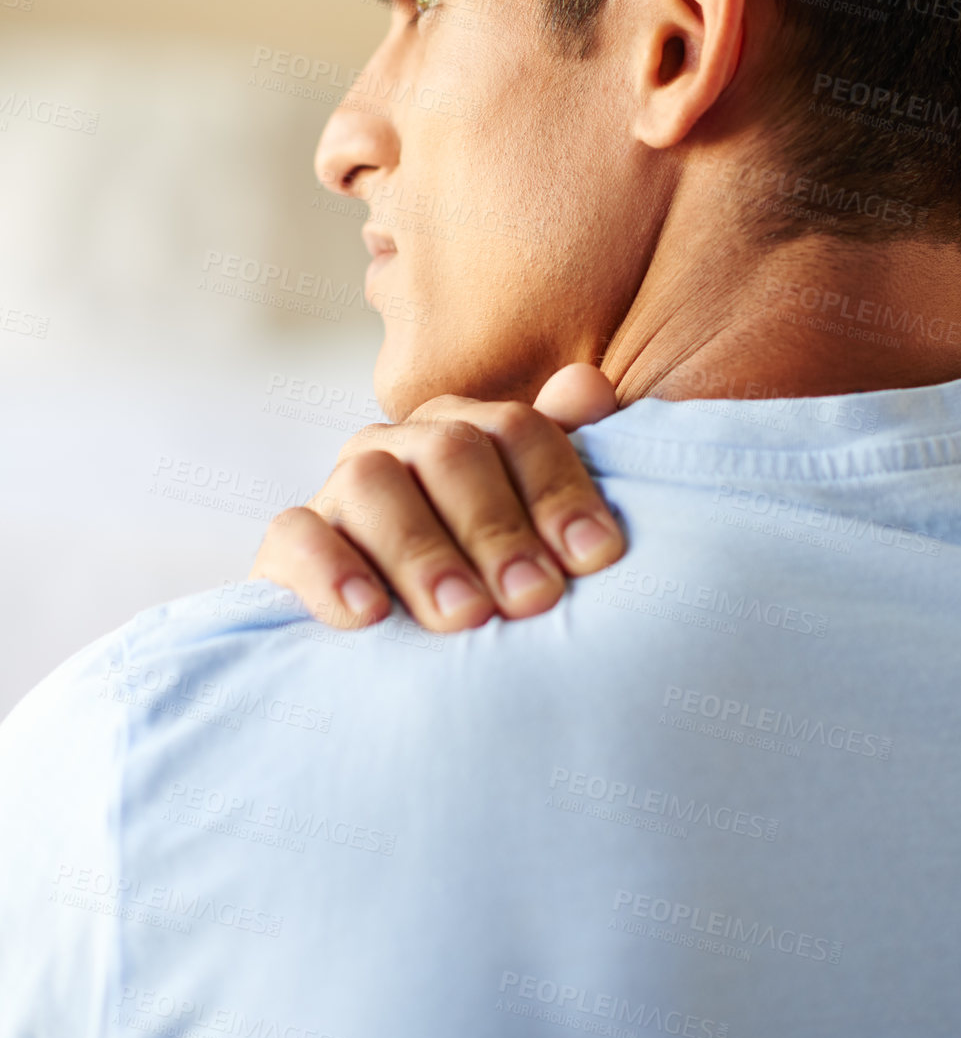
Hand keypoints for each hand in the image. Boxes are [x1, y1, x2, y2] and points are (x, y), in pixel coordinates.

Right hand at [248, 363, 622, 630]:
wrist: (399, 651)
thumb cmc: (486, 583)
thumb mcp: (533, 530)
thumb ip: (558, 461)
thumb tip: (589, 386)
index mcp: (465, 429)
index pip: (516, 430)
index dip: (558, 488)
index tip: (594, 557)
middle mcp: (400, 444)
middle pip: (451, 452)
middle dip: (498, 528)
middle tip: (535, 599)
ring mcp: (340, 489)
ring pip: (372, 484)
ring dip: (424, 552)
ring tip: (465, 617)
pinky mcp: (288, 546)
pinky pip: (297, 536)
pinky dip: (331, 570)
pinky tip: (370, 614)